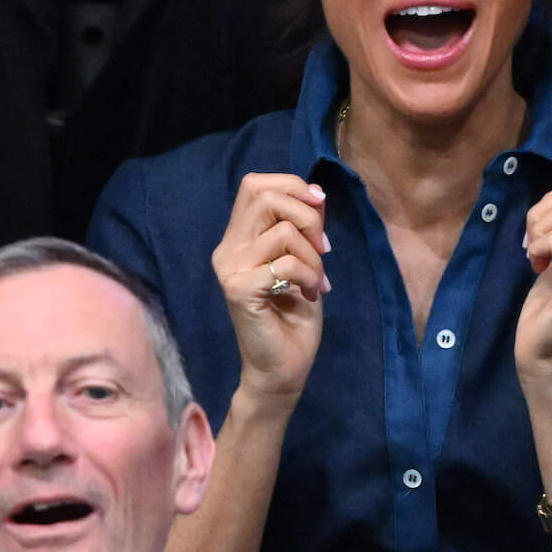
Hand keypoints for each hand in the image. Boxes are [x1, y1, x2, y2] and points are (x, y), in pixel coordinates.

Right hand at [211, 173, 327, 410]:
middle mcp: (227, 250)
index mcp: (238, 239)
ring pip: (283, 231)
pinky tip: (310, 295)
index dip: (292, 185)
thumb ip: (302, 227)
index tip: (320, 205)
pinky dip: (310, 275)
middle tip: (324, 249)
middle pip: (266, 197)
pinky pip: (287, 263)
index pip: (254, 186)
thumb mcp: (304, 259)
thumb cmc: (295, 314)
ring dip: (314, 256)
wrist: (283, 366)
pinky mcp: (239, 289)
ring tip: (316, 281)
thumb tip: (315, 194)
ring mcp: (229, 269)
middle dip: (308, 217)